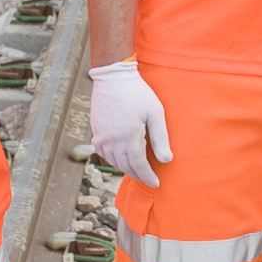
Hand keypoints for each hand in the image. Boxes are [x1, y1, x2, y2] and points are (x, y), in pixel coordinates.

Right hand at [87, 61, 170, 184]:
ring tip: (136, 170)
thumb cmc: (137, 93)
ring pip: (113, 161)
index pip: (139, 166)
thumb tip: (166, 160)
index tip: (156, 183)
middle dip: (137, 175)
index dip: (148, 176)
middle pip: (125, 166)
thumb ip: (160, 138)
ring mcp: (101, 136)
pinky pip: (102, 152)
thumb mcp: (155, 113)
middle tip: (147, 179)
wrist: (113, 77)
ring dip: (125, 168)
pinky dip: (112, 159)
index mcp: (129, 137)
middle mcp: (112, 141)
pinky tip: (119, 157)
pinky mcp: (95, 131)